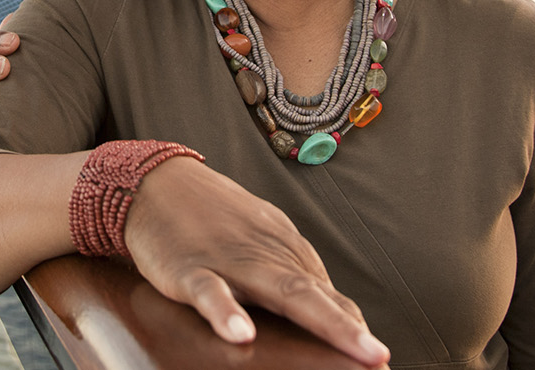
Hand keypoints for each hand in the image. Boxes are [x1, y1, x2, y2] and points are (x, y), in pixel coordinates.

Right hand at [123, 158, 389, 367]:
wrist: (155, 183)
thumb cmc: (210, 218)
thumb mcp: (258, 239)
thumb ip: (291, 273)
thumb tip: (331, 307)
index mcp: (283, 250)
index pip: (325, 292)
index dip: (353, 325)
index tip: (377, 358)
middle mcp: (266, 254)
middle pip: (314, 293)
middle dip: (350, 327)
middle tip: (379, 358)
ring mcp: (230, 261)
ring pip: (280, 291)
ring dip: (320, 319)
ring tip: (350, 347)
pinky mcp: (189, 268)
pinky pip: (209, 292)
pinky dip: (226, 311)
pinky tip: (241, 334)